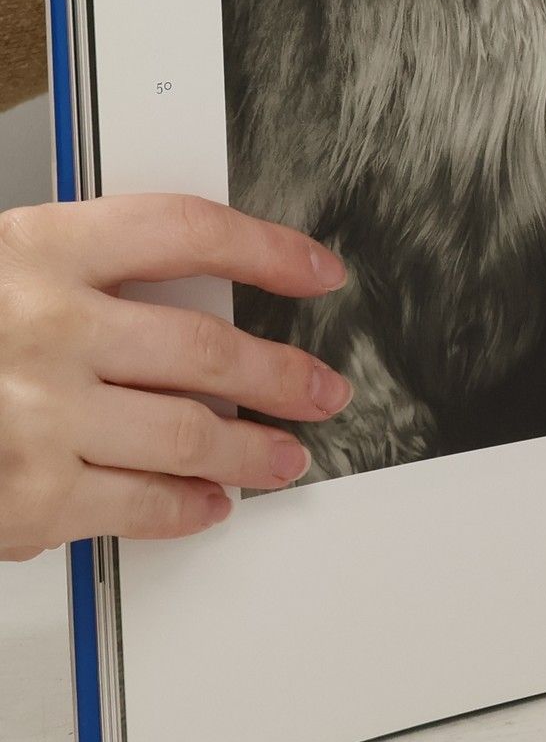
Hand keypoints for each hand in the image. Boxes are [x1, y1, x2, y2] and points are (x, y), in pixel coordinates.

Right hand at [0, 195, 353, 561]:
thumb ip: (75, 276)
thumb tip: (184, 299)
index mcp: (34, 248)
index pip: (187, 231)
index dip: (267, 250)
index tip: (315, 270)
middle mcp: (43, 325)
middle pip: (206, 346)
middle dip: (282, 373)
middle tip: (320, 388)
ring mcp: (36, 414)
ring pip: (190, 432)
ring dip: (252, 449)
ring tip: (282, 455)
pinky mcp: (27, 495)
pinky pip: (136, 504)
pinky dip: (184, 510)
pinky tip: (205, 505)